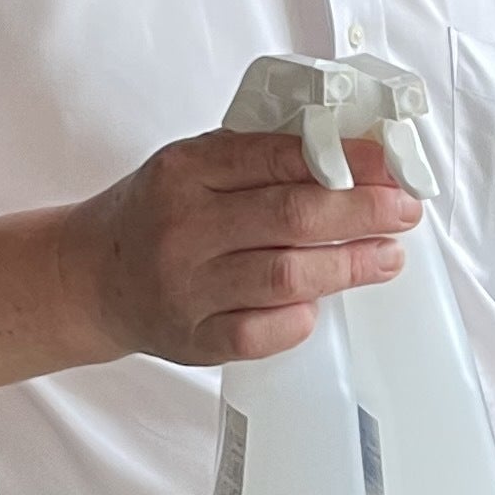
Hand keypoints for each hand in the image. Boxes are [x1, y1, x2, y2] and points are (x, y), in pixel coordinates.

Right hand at [69, 129, 422, 363]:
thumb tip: (354, 156)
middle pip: (292, 216)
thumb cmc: (155, 214)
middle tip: (404, 211)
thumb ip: (258, 160)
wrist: (90, 276)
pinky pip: (260, 333)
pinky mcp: (193, 338)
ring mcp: (187, 287)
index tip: (391, 165)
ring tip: (387, 256)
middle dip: (363, 212)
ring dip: (349, 266)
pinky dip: (299, 319)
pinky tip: (322, 306)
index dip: (347, 160)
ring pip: (287, 277)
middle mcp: (184, 227)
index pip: (279, 156)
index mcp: (186, 170)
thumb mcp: (192, 166)